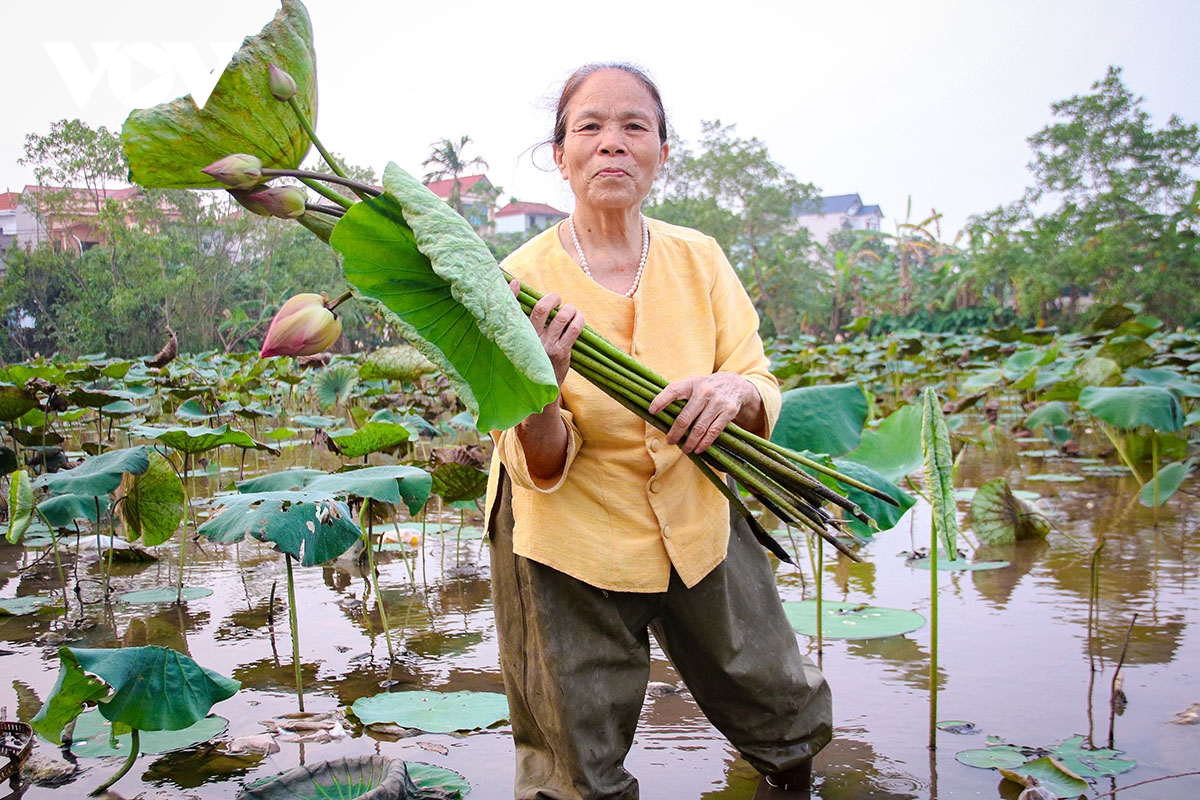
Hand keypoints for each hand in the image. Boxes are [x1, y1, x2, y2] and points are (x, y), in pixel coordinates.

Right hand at [511, 279, 582, 387]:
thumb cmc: (530, 360)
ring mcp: (547, 346)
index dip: (511, 294)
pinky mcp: (561, 353)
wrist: (540, 389)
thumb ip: (521, 323)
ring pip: (561, 317)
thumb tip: (518, 295)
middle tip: (556, 299)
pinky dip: (578, 319)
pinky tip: (578, 318)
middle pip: (541, 309)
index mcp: (518, 335)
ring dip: (569, 309)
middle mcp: (531, 340)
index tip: (516, 283)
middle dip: (552, 298)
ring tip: (570, 309)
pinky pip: (573, 330)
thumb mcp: (520, 344)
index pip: (512, 311)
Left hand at [648, 372, 762, 453]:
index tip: (651, 411)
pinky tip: (698, 449)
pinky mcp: (729, 412)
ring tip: (684, 449)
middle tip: (670, 441)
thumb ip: (679, 394)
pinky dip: (704, 443)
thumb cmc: (707, 387)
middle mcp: (705, 391)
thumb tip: (656, 412)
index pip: (673, 390)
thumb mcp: (694, 383)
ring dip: (689, 443)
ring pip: (699, 429)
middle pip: (685, 418)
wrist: (737, 384)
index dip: (661, 400)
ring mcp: (718, 402)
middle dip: (675, 433)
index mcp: (692, 383)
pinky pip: (713, 432)